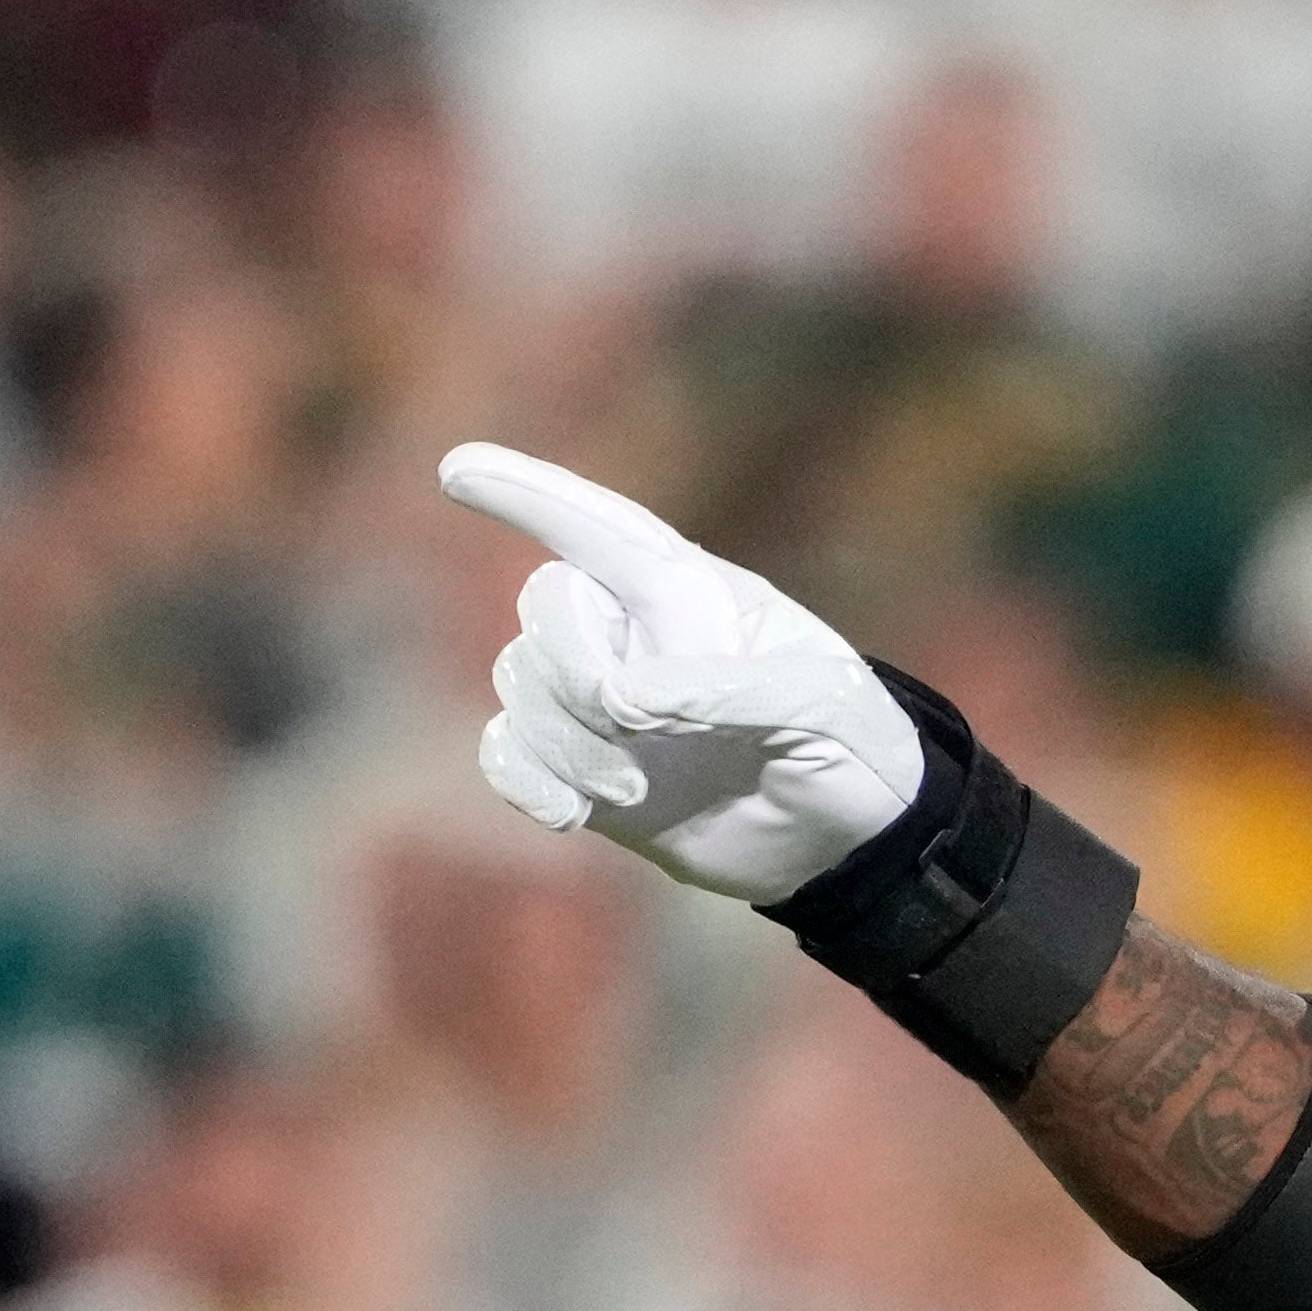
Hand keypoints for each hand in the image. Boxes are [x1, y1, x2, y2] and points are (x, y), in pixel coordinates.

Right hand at [435, 441, 924, 903]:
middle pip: (546, 607)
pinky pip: (506, 752)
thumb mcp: (820, 709)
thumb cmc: (851, 750)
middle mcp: (634, 632)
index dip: (532, 495)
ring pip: (520, 682)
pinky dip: (523, 781)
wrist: (846, 841)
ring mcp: (600, 698)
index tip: (460, 469)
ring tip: (635, 786)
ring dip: (566, 740)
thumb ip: (728, 690)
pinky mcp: (581, 764)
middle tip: (637, 728)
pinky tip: (569, 815)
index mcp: (694, 593)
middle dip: (573, 668)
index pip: (604, 529)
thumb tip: (625, 699)